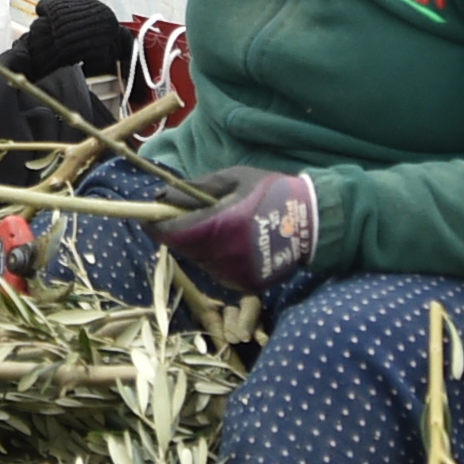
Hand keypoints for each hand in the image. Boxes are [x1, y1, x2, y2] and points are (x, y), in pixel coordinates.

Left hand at [146, 167, 318, 298]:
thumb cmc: (272, 193)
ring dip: (199, 244)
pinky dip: (216, 256)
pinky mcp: (242, 285)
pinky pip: (216, 270)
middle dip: (180, 231)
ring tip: (219, 225)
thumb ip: (196, 187)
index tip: (150, 213)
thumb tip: (161, 195)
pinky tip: (232, 241)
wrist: (313, 224)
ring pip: (199, 259)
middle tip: (191, 213)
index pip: (171, 233)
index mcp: (218, 226)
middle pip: (182, 247)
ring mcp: (231, 274)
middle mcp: (221, 255)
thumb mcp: (235, 179)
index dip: (156, 224)